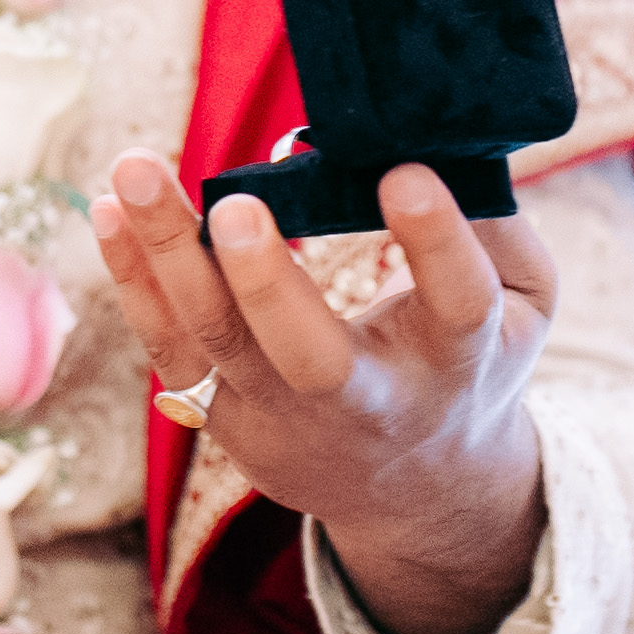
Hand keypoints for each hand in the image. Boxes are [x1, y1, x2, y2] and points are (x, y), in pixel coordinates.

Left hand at [91, 152, 549, 633]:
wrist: (417, 492)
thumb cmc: (469, 364)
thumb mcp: (523, 307)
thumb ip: (499, 229)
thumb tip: (438, 142)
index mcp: (457, 363)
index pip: (456, 305)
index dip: (435, 242)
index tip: (402, 175)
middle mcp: (369, 402)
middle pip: (309, 357)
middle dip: (266, 283)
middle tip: (236, 203)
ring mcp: (286, 419)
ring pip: (218, 346)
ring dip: (169, 256)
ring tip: (135, 171)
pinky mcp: (228, 418)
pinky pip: (171, 348)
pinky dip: (135, 281)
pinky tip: (110, 213)